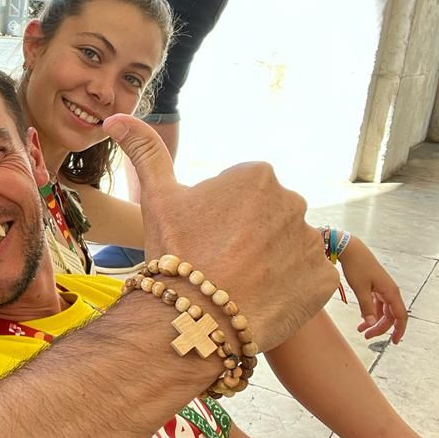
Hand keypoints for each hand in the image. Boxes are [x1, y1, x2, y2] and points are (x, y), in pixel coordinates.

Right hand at [104, 114, 337, 353]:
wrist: (193, 320)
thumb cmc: (174, 254)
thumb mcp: (157, 197)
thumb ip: (146, 152)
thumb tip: (115, 118)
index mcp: (257, 175)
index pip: (242, 193)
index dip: (219, 218)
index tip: (203, 238)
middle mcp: (293, 200)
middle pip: (268, 219)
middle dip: (249, 237)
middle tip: (218, 264)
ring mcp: (311, 242)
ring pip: (287, 249)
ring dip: (270, 263)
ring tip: (238, 286)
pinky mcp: (323, 279)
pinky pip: (306, 280)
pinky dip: (289, 290)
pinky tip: (260, 299)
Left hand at [338, 236, 408, 342]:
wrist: (351, 249)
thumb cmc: (357, 267)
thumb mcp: (360, 289)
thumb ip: (366, 307)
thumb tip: (372, 324)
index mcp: (391, 292)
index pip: (400, 316)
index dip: (399, 330)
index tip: (395, 342)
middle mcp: (390, 291)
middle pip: (390, 316)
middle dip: (380, 328)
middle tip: (366, 336)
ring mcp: (384, 288)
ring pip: (384, 310)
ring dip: (374, 321)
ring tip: (361, 330)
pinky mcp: (376, 286)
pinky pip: (378, 304)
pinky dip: (371, 312)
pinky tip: (363, 318)